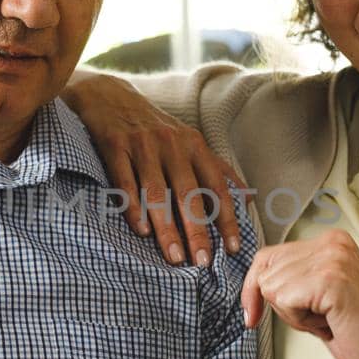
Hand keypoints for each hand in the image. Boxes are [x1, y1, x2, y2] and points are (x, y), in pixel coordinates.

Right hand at [62, 72, 245, 265]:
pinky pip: (125, 182)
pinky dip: (133, 208)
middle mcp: (171, 144)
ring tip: (174, 257)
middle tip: (202, 262)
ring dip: (167, 228)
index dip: (227, 218)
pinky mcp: (115, 146)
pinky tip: (141, 231)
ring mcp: (142, 145)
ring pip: (157, 193)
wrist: (109, 97)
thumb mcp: (189, 141)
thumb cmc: (154, 128)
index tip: (233, 248)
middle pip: (188, 194)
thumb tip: (248, 198)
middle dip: (197, 230)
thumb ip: (218, 169)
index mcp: (194, 145)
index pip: (217, 186)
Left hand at [241, 231, 358, 358]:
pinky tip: (330, 324)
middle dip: (283, 305)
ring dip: (294, 315)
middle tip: (322, 318)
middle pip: (264, 273)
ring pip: (271, 288)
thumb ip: (294, 279)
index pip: (266, 257)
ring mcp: (333, 258)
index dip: (254, 290)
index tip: (252, 316)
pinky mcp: (331, 279)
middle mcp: (332, 242)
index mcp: (332, 242)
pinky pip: (283, 300)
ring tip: (330, 320)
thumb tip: (253, 281)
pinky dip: (300, 321)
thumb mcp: (320, 297)